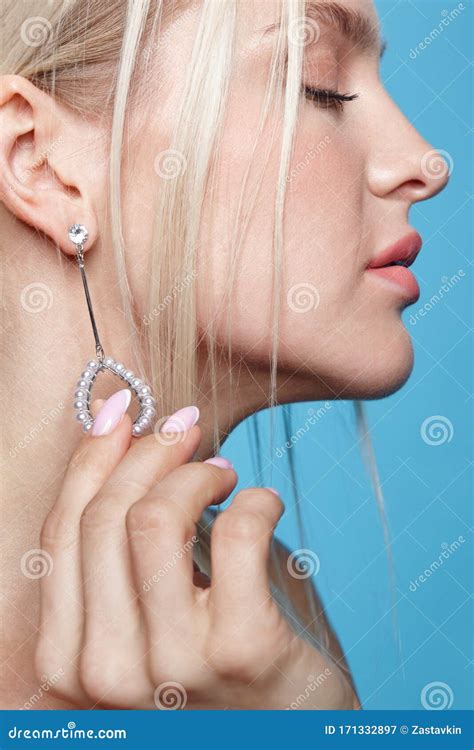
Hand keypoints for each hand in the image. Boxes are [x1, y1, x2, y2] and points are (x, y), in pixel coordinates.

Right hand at [35, 400, 353, 708]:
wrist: (287, 738)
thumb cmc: (216, 673)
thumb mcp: (146, 623)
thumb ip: (121, 557)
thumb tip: (123, 442)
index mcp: (69, 658)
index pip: (63, 529)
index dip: (91, 457)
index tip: (121, 411)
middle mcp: (107, 670)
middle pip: (106, 516)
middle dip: (148, 450)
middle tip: (186, 427)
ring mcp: (172, 664)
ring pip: (154, 518)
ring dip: (195, 472)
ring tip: (223, 471)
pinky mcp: (241, 648)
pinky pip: (235, 533)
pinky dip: (255, 499)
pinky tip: (264, 504)